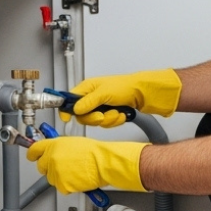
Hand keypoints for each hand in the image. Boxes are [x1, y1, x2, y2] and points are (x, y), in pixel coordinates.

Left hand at [27, 137, 148, 193]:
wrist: (102, 162)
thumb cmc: (93, 152)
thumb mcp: (72, 142)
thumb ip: (58, 147)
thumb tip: (52, 151)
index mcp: (53, 145)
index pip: (34, 150)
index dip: (33, 154)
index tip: (32, 156)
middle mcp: (51, 158)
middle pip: (41, 167)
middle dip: (49, 168)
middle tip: (62, 167)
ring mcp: (55, 172)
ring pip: (51, 179)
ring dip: (60, 178)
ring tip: (75, 172)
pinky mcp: (62, 184)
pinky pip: (61, 188)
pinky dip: (68, 186)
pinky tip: (77, 179)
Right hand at [60, 69, 182, 127]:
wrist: (143, 94)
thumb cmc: (125, 87)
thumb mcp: (104, 93)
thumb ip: (88, 102)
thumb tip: (75, 109)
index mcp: (87, 88)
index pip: (70, 101)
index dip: (67, 110)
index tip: (67, 119)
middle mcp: (92, 98)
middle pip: (82, 116)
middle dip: (94, 118)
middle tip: (102, 116)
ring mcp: (101, 106)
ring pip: (96, 122)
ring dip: (108, 120)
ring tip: (117, 112)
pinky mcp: (109, 113)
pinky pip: (107, 124)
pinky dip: (115, 121)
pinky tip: (121, 114)